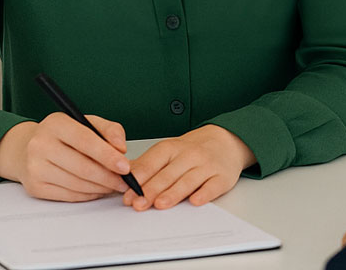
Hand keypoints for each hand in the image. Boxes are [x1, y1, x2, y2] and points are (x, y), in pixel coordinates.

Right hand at [0, 113, 131, 201]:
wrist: (27, 149)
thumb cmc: (63, 135)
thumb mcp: (86, 123)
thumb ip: (109, 130)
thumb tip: (121, 149)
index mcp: (56, 124)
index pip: (85, 141)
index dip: (108, 156)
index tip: (125, 167)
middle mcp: (41, 145)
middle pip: (82, 167)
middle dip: (109, 177)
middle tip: (125, 181)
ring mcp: (35, 167)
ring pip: (77, 184)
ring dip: (101, 187)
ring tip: (114, 185)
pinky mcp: (35, 187)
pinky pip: (69, 195)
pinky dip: (88, 194)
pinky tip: (98, 189)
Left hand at [122, 125, 255, 210]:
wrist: (226, 141)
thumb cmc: (192, 150)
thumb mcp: (168, 151)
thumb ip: (146, 164)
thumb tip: (120, 178)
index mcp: (171, 148)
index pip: (152, 162)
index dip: (139, 179)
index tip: (127, 194)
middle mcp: (189, 155)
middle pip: (168, 173)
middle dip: (151, 189)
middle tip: (138, 204)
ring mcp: (207, 166)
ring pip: (188, 180)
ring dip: (173, 192)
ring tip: (160, 204)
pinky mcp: (222, 177)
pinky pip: (213, 186)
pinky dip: (204, 193)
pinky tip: (195, 201)